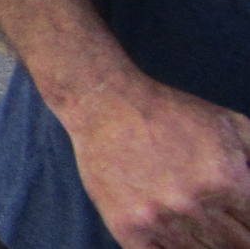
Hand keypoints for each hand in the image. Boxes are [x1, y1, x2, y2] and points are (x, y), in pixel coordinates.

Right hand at [67, 80, 249, 247]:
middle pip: (236, 245)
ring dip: (207, 244)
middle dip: (237, 237)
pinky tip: (174, 235)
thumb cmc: (169, 113)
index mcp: (226, 179)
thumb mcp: (230, 124)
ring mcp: (159, 219)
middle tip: (226, 225)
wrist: (103, 104)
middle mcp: (194, 204)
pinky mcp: (128, 227)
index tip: (242, 219)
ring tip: (194, 219)